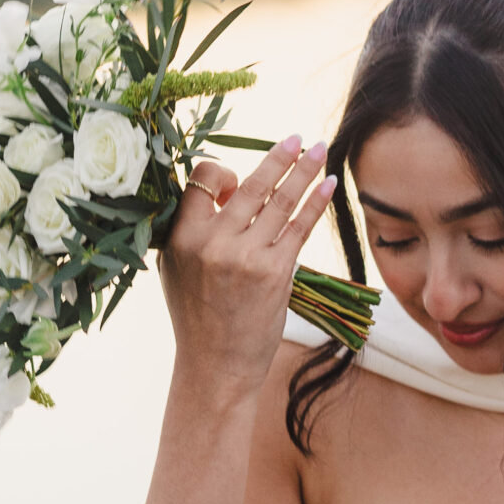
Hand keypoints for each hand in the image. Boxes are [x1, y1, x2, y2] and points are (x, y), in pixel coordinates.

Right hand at [162, 135, 335, 404]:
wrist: (215, 366)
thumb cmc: (196, 315)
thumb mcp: (175, 267)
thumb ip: (192, 227)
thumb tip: (225, 187)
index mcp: (180, 237)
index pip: (202, 179)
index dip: (221, 171)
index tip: (233, 180)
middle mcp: (212, 243)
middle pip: (250, 184)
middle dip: (279, 156)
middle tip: (297, 137)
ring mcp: (245, 257)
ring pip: (279, 201)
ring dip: (304, 171)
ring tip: (319, 148)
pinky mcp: (275, 273)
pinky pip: (299, 227)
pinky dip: (316, 203)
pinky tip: (329, 185)